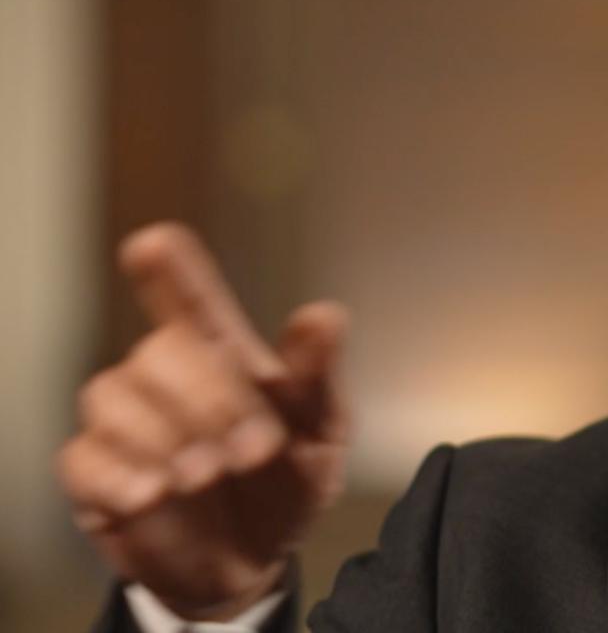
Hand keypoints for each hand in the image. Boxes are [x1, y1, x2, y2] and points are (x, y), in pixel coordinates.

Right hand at [56, 222, 348, 619]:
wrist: (254, 562)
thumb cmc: (286, 484)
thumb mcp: (321, 434)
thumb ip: (318, 376)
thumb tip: (325, 315)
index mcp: (228, 358)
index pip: (193, 302)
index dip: (173, 271)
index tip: (154, 243)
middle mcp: (170, 380)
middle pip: (160, 351)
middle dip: (209, 398)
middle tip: (254, 449)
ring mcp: (128, 426)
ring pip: (113, 396)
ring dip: (166, 436)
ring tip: (208, 476)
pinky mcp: (96, 477)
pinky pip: (83, 457)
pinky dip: (120, 474)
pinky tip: (155, 494)